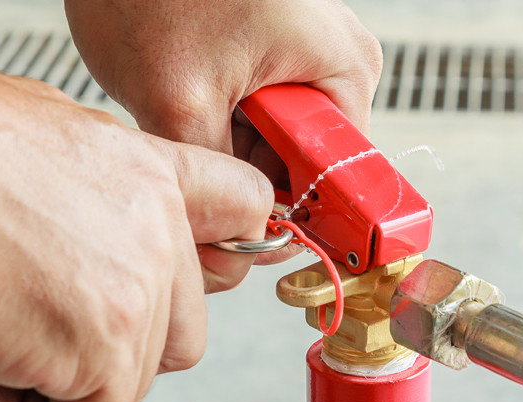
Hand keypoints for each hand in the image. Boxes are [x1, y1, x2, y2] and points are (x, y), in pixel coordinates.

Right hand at [0, 43, 271, 401]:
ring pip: (130, 385)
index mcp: (154, 175)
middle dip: (112, 346)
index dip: (217, 259)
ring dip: (59, 377)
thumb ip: (98, 188)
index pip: (245, 213)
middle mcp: (162, 234)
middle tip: (35, 314)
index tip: (175, 282)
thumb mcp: (49, 133)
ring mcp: (140, 293)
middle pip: (181, 336)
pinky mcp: (102, 350)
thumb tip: (90, 220)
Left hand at [65, 0, 381, 202]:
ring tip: (183, 105)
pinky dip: (218, 116)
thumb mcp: (179, 96)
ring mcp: (306, 51)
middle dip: (246, 175)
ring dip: (226, 144)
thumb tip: (230, 231)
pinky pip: (257, 110)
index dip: (295, 216)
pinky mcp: (275, 47)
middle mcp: (336, 59)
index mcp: (342, 67)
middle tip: (195, 150)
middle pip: (304, 162)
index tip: (254, 234)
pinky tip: (185, 93)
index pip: (341, 179)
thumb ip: (215, 178)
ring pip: (274, 140)